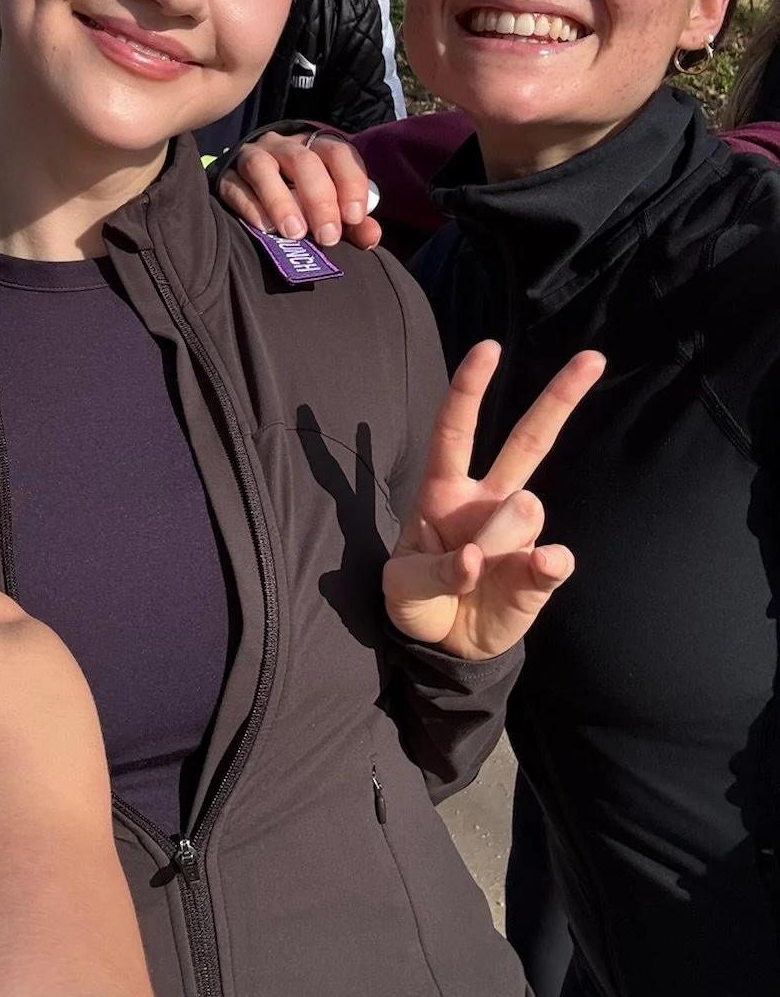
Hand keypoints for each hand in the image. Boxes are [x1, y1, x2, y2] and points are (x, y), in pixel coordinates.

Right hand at [217, 132, 381, 251]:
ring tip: (294, 233)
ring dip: (280, 201)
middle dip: (319, 199)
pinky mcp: (226, 175)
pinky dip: (250, 206)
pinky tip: (263, 228)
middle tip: (328, 237)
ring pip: (263, 168)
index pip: (338, 153)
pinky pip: (234, 185)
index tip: (355, 217)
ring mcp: (252, 157)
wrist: (250, 188)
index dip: (350, 183)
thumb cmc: (301, 200)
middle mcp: (284, 146)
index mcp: (316, 147)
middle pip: (303, 161)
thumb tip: (371, 237)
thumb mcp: (331, 209)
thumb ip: (352, 224)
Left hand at [384, 340, 605, 659]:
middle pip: (528, 441)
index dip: (469, 390)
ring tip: (473, 579)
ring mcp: (520, 534)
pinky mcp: (542, 571)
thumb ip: (434, 572)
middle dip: (559, 397)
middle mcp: (487, 501)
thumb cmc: (418, 600)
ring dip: (495, 545)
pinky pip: (552, 559)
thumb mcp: (402, 588)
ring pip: (526, 511)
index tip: (488, 347)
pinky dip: (540, 569)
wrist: (446, 648)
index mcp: (443, 492)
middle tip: (593, 358)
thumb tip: (476, 560)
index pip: (455, 431)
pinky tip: (528, 575)